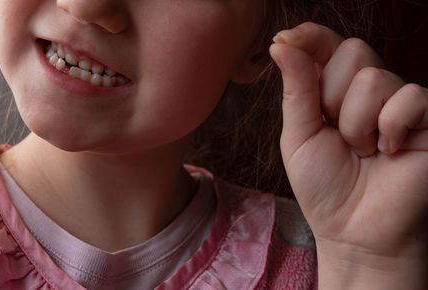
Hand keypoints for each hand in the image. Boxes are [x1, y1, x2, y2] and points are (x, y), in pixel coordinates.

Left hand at [270, 22, 427, 288]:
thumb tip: (280, 42)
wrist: (354, 230)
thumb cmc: (324, 187)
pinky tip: (389, 151)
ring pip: (374, 78)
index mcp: (332, 90)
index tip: (284, 38)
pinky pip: (410, 97)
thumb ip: (297, 89)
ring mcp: (399, 102)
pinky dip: (390, 127)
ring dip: (357, 124)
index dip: (309, 36)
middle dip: (332, 96)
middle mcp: (368, 90)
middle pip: (352, 51)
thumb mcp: (299, 136)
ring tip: (362, 151)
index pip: (327, 44)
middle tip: (336, 134)